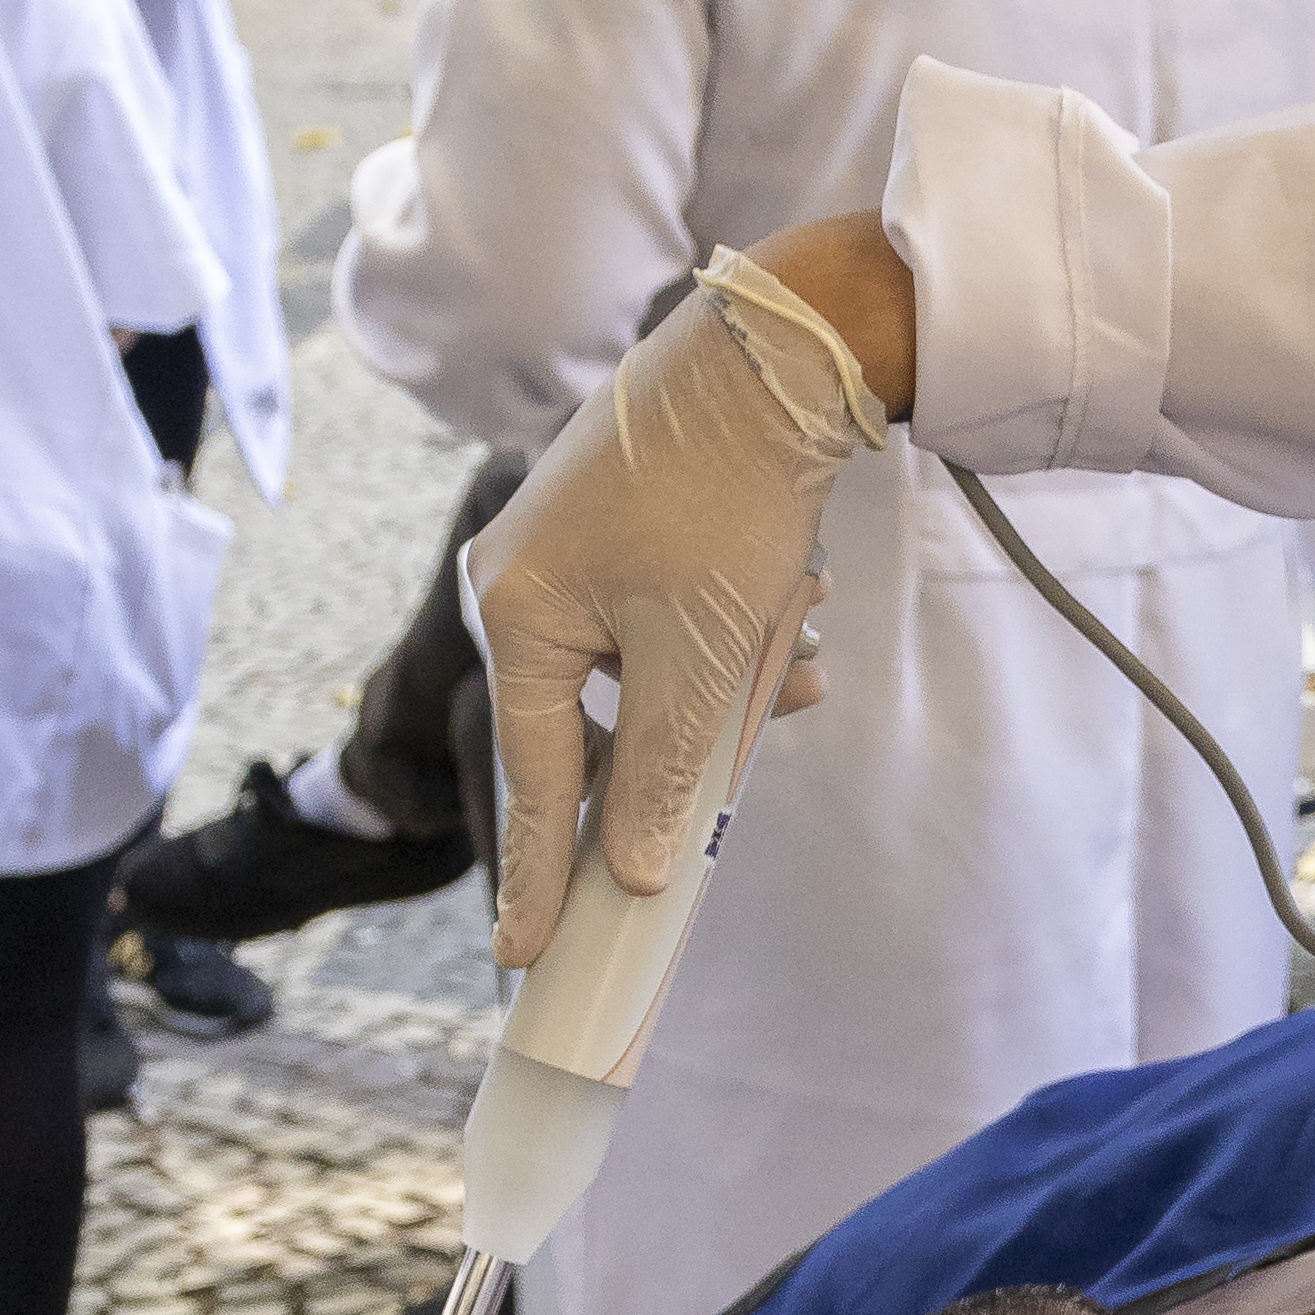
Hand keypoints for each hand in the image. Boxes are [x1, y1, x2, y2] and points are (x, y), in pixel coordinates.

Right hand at [469, 275, 875, 961]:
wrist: (780, 355)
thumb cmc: (723, 500)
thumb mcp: (697, 656)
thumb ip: (658, 771)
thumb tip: (627, 871)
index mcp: (517, 613)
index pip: (532, 778)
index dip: (539, 874)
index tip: (526, 959)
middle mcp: (528, 581)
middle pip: (596, 726)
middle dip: (681, 752)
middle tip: (706, 812)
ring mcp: (579, 551)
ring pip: (653, 674)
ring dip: (728, 689)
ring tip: (791, 664)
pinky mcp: (634, 529)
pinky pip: (675, 624)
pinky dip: (734, 640)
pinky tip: (796, 625)